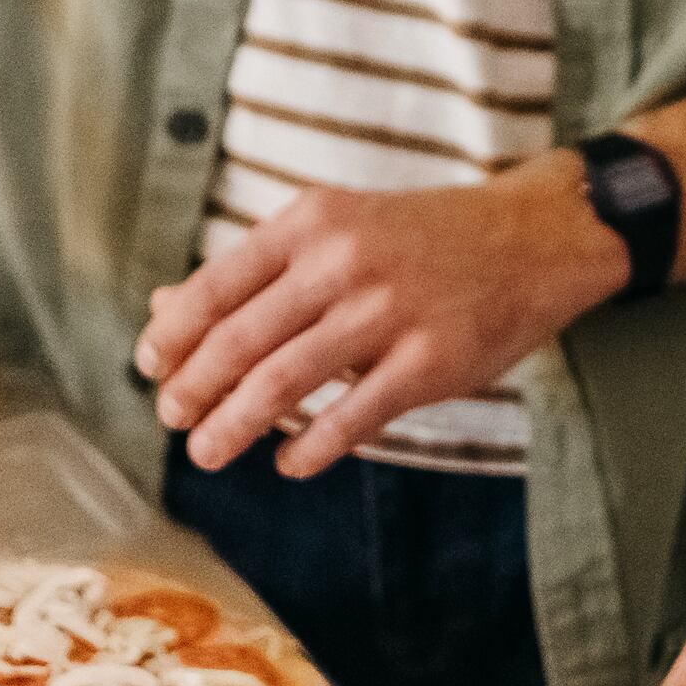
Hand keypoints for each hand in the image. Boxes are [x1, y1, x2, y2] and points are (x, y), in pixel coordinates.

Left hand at [133, 160, 622, 477]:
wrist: (535, 234)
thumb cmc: (422, 237)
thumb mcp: (336, 229)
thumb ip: (255, 270)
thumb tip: (163, 309)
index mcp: (313, 223)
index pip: (217, 285)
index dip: (173, 333)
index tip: (150, 366)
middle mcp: (345, 262)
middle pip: (242, 338)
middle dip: (195, 387)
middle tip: (172, 418)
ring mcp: (390, 311)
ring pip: (286, 381)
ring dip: (236, 424)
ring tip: (208, 451)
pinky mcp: (433, 361)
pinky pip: (355, 416)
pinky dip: (312, 446)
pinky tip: (289, 463)